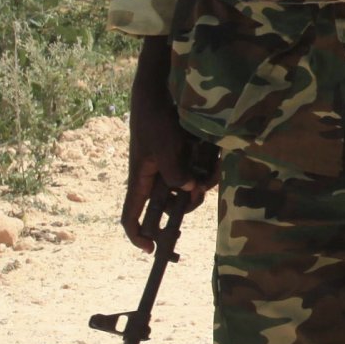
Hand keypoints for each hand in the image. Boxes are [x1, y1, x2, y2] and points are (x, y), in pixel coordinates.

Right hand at [120, 42, 210, 252]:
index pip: (130, 215)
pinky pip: (199, 172)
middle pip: (166, 209)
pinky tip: (214, 162)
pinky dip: (207, 170)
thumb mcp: (164, 149)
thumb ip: (175, 173)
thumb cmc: (156, 120)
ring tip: (210, 172)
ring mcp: (171, 167)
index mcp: (141, 180)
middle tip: (190, 222)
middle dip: (180, 214)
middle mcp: (156, 178)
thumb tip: (190, 193)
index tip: (150, 250)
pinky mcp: (185, 157)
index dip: (137, 235)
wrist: (161, 93)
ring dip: (200, 185)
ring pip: (187, 190)